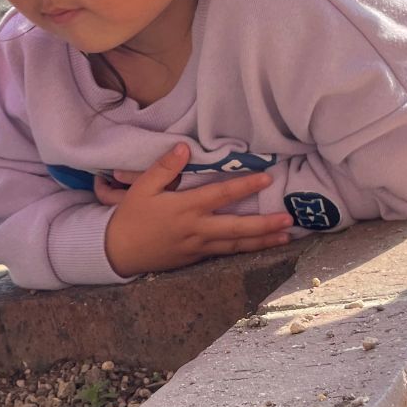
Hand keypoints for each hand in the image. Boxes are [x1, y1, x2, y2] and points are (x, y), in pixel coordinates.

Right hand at [101, 144, 293, 276]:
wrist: (117, 253)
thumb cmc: (131, 217)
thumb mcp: (142, 188)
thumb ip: (164, 167)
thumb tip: (184, 147)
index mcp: (185, 208)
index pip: (221, 195)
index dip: (245, 186)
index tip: (266, 177)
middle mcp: (196, 229)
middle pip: (237, 228)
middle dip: (264, 224)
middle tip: (288, 219)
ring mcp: (198, 248)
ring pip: (235, 246)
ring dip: (262, 241)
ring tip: (285, 238)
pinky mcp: (195, 260)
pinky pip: (224, 255)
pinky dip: (244, 251)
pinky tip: (259, 248)